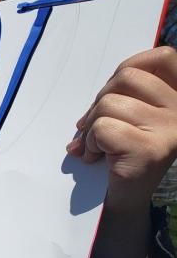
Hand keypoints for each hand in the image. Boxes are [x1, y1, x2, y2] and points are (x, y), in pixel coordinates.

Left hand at [68, 46, 176, 212]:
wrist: (128, 199)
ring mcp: (170, 130)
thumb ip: (125, 94)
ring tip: (97, 145)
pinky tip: (97, 157)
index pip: (163, 57)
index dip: (131, 65)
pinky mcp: (149, 149)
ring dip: (91, 126)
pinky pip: (102, 128)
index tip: (113, 90)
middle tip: (95, 126)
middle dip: (99, 100)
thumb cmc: (125, 153)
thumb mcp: (132, 115)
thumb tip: (101, 91)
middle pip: (126, 78)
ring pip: (109, 104)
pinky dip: (89, 143)